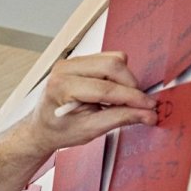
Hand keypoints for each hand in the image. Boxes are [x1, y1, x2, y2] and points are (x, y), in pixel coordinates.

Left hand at [28, 51, 156, 153]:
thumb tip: (147, 114)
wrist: (41, 127)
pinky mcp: (80, 60)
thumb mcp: (89, 130)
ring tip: (120, 101)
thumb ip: (120, 119)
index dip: (132, 97)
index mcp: (61, 87)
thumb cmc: (58, 130)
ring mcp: (71, 62)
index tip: (149, 106)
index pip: (105, 88)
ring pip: (114, 59)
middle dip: (131, 85)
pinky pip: (109, 59)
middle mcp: (64, 69)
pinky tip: (111, 92)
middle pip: (113, 65)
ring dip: (125, 79)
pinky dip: (117, 76)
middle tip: (139, 104)